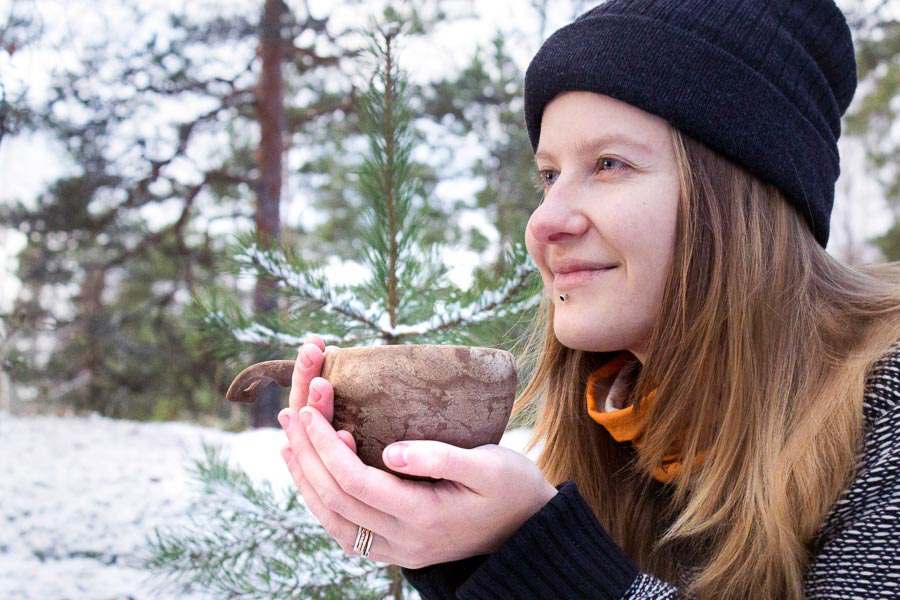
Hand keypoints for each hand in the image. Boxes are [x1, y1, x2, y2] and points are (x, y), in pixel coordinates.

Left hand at [277, 335, 558, 568]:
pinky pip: (344, 526)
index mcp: (423, 517)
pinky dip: (321, 496)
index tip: (311, 409)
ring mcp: (396, 549)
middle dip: (307, 454)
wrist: (528, 528)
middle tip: (291, 412)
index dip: (326, 446)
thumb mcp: (490, 464)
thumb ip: (441, 458)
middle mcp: (402, 541)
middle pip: (335, 500)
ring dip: (305, 477)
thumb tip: (390, 450)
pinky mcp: (394, 546)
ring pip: (332, 518)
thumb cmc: (512, 487)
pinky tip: (311, 470)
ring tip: (289, 438)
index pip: (355, 482)